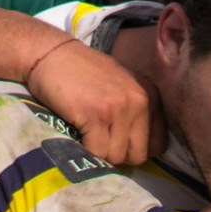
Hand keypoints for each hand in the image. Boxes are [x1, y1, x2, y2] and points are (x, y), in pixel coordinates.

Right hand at [25, 38, 164, 166]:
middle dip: (118, 156)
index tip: (118, 143)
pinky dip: (85, 151)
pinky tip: (78, 134)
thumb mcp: (121, 86)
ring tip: (87, 135)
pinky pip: (97, 152)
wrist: (52, 54)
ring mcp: (119, 107)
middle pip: (138, 155)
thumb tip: (142, 151)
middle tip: (100, 142)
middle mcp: (140, 100)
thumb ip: (136, 112)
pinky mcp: (96, 114)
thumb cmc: (83, 74)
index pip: (159, 145)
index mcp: (150, 95)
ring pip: (117, 156)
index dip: (136, 150)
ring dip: (99, 154)